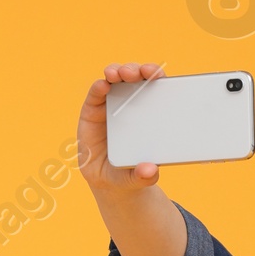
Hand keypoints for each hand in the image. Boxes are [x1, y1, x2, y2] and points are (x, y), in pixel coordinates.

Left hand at [77, 61, 186, 255]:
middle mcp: (108, 110)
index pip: (93, 100)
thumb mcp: (120, 183)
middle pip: (113, 84)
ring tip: (150, 72)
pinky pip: (148, 91)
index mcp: (93, 125)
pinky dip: (155, 82)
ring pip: (131, 82)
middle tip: (131, 73)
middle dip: (121, 73)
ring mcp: (127, 108)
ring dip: (140, 71)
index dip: (98, 90)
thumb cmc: (114, 180)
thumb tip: (151, 171)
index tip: (106, 84)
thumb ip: (133, 178)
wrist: (123, 183)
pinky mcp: (144, 110)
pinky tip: (161, 79)